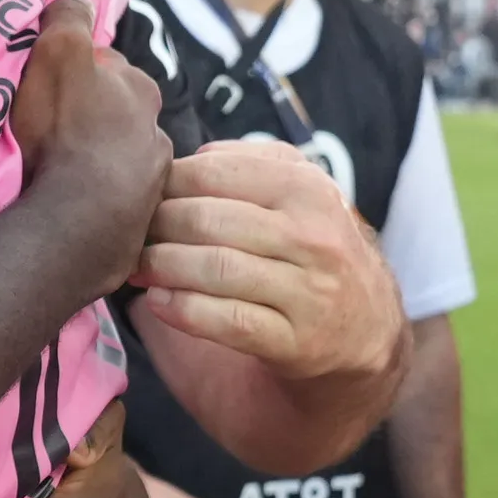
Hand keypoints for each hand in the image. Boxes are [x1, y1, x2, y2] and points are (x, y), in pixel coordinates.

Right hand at [7, 0, 167, 297]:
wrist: (79, 219)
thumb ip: (68, 18)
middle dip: (93, 120)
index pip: (110, 70)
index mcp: (140, 91)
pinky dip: (96, 200)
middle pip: (118, 116)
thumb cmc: (68, 130)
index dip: (79, 74)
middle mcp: (156, 133)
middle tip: (54, 131)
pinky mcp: (138, 223)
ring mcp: (151, 182)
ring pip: (119, 160)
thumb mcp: (59, 54)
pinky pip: (113, 202)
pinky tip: (73, 206)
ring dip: (96, 162)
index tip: (52, 87)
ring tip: (61, 173)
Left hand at [132, 142, 404, 381]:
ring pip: (214, 269)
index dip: (167, 183)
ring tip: (136, 266)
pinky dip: (182, 310)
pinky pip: (227, 321)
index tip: (142, 194)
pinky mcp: (295, 341)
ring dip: (161, 267)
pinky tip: (157, 303)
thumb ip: (254, 162)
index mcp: (307, 190)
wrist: (366, 327)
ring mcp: (307, 292)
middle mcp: (313, 237)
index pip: (216, 174)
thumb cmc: (316, 248)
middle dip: (157, 226)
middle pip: (208, 221)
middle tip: (131, 234)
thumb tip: (195, 156)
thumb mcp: (303, 193)